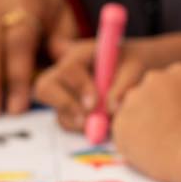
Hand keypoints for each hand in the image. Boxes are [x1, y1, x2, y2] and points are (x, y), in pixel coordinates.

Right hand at [34, 42, 148, 131]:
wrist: (133, 70)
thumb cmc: (134, 64)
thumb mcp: (135, 68)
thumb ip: (123, 86)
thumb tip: (111, 109)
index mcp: (80, 54)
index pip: (69, 69)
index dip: (79, 87)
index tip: (94, 103)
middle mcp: (65, 72)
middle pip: (45, 87)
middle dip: (64, 105)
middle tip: (85, 120)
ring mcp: (62, 90)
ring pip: (55, 108)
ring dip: (75, 120)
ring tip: (99, 125)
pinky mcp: (66, 107)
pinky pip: (64, 121)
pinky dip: (79, 127)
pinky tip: (98, 124)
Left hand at [113, 64, 180, 181]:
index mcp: (178, 71)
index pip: (166, 83)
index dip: (171, 103)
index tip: (179, 119)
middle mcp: (152, 79)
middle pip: (147, 93)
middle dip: (153, 110)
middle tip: (167, 132)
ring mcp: (133, 100)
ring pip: (132, 111)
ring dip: (140, 124)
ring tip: (159, 143)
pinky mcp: (121, 123)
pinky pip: (123, 131)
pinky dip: (132, 141)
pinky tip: (149, 150)